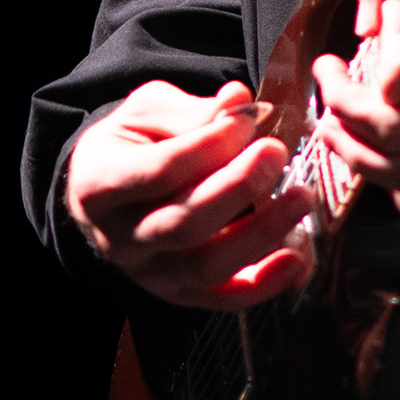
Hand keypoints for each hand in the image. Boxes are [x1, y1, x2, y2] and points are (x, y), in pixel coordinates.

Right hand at [63, 79, 314, 310]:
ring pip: (206, 265)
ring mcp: (150, 273)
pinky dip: (264, 283)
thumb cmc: (132, 143)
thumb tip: (239, 102)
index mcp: (100, 185)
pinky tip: (297, 257)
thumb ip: (191, 111)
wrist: (108, 188)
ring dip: (261, 233)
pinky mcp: (181, 292)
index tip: (247, 118)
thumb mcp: (147, 112)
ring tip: (300, 197)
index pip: (159, 171)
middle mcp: (120, 238)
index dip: (208, 145)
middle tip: (276, 153)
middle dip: (238, 188)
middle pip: (183, 223)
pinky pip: (224, 297)